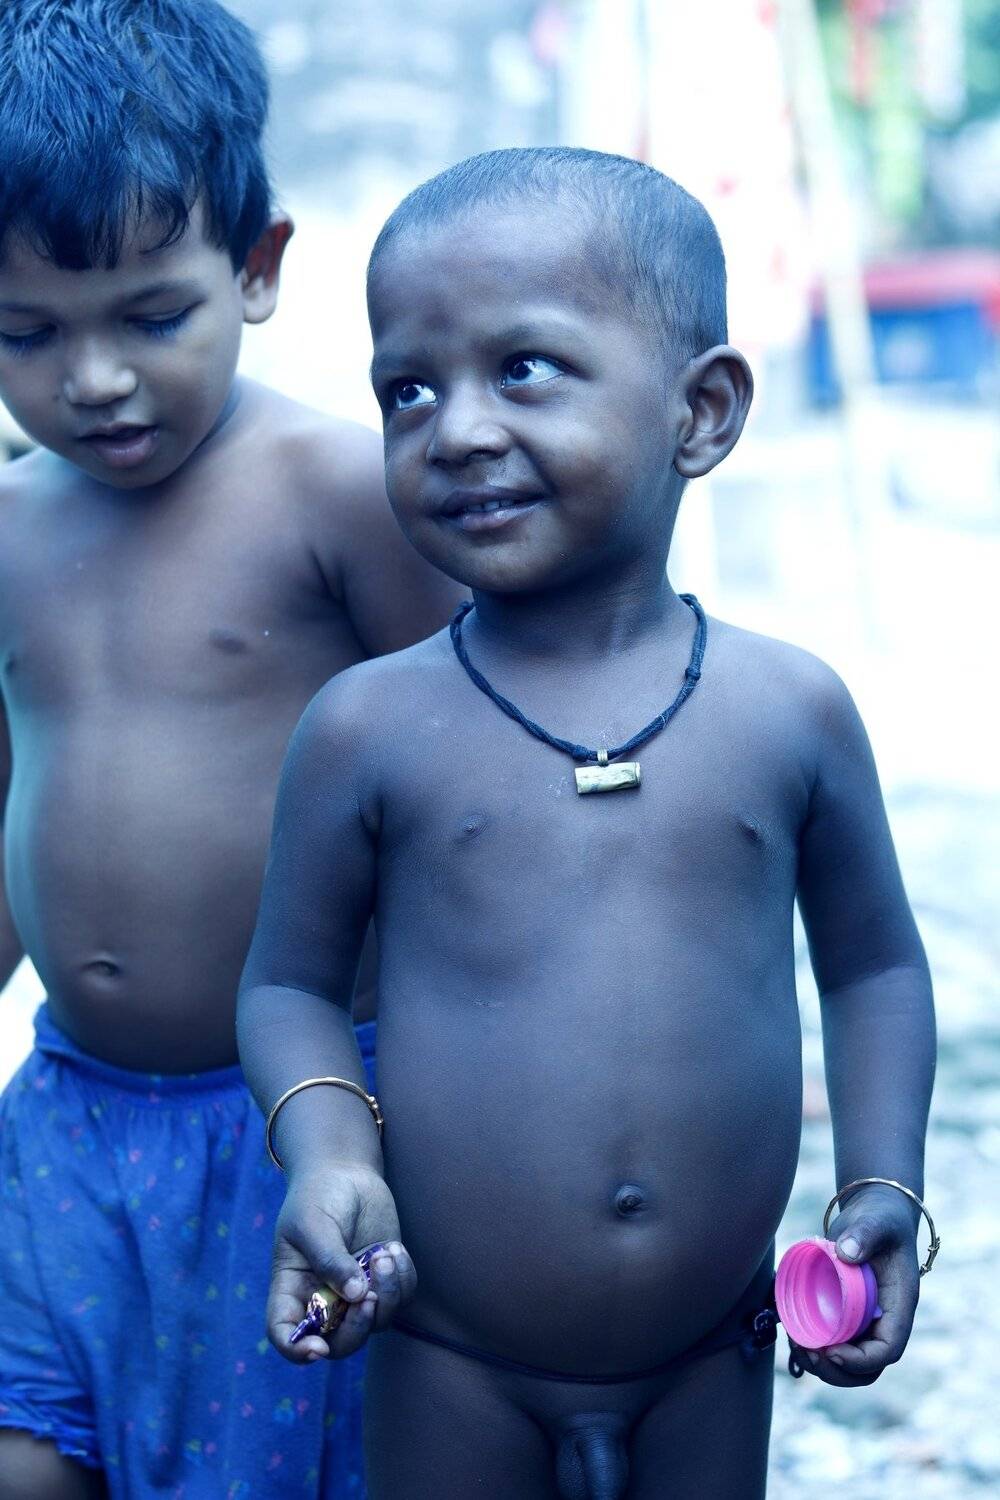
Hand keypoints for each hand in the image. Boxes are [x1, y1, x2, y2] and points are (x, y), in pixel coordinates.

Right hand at [267, 1165, 416, 1362]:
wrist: (346, 1173)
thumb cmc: (317, 1196)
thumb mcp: (313, 1223)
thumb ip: (330, 1260)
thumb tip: (356, 1296)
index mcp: (292, 1288)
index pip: (285, 1333)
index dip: (297, 1350)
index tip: (317, 1349)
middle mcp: (323, 1299)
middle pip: (338, 1343)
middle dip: (357, 1328)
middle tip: (369, 1297)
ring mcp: (356, 1292)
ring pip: (376, 1323)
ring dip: (386, 1295)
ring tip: (384, 1253)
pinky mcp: (383, 1279)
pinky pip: (401, 1299)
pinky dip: (402, 1279)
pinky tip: (394, 1248)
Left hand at [788, 1184, 920, 1385]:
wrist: (875, 1214)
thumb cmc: (881, 1218)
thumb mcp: (878, 1221)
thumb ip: (865, 1234)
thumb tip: (845, 1253)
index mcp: (900, 1306)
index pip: (888, 1350)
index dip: (861, 1360)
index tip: (831, 1351)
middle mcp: (884, 1321)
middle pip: (868, 1368)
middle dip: (837, 1371)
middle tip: (807, 1352)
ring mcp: (865, 1321)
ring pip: (849, 1364)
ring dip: (822, 1365)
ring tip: (796, 1344)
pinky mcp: (846, 1314)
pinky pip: (833, 1343)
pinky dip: (813, 1348)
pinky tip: (792, 1333)